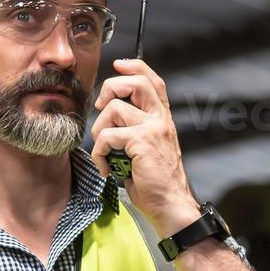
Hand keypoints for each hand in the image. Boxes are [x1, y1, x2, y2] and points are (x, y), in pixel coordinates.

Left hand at [90, 58, 201, 236]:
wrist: (170, 204)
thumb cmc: (154, 180)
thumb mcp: (147, 147)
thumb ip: (135, 128)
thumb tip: (109, 112)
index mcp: (162, 117)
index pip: (153, 80)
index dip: (134, 67)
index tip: (118, 65)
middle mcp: (160, 118)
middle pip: (135, 82)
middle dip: (110, 88)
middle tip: (101, 107)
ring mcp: (153, 128)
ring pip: (113, 109)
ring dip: (98, 131)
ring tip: (104, 152)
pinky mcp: (142, 142)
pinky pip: (107, 136)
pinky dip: (99, 154)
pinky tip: (106, 168)